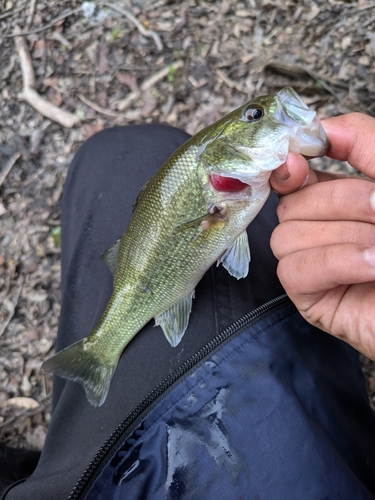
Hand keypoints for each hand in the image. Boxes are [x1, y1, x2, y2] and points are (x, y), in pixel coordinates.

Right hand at [269, 113, 374, 358]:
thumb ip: (365, 144)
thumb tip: (319, 127)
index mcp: (343, 199)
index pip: (296, 175)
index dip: (291, 163)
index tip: (299, 159)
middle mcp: (323, 229)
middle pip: (292, 203)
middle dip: (341, 201)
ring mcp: (316, 265)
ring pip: (287, 235)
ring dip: (344, 236)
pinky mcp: (312, 299)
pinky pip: (294, 270)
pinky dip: (334, 262)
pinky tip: (371, 267)